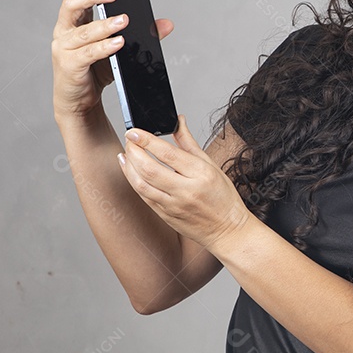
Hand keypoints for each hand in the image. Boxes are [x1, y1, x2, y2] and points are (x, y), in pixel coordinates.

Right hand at [51, 0, 174, 119]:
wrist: (79, 102)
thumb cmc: (95, 70)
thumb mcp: (120, 49)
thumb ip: (140, 34)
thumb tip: (166, 24)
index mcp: (76, 19)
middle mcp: (65, 29)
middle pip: (72, 3)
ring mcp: (64, 47)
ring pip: (82, 30)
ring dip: (105, 24)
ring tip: (124, 21)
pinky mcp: (68, 66)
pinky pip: (86, 53)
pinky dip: (103, 47)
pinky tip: (118, 43)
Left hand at [117, 115, 249, 251]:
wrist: (227, 230)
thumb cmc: (223, 198)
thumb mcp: (211, 166)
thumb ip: (190, 143)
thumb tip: (178, 122)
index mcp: (201, 174)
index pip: (167, 152)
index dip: (146, 139)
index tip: (134, 131)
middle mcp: (186, 190)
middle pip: (149, 168)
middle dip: (133, 151)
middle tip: (129, 140)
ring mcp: (174, 205)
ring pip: (141, 184)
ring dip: (128, 167)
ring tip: (126, 154)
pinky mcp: (165, 215)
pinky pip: (144, 196)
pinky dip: (134, 181)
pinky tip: (131, 171)